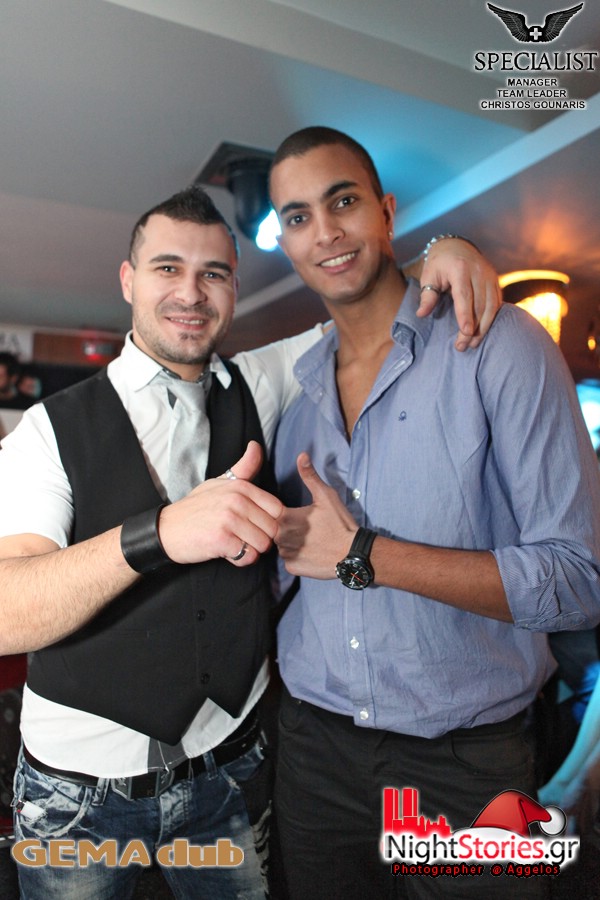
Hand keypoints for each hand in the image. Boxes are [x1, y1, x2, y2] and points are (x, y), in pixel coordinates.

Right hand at [159, 441, 282, 566]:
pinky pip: (248, 556)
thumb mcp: (219, 483)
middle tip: (241, 537)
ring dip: (251, 550)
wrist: (166, 529)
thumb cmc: (195, 508)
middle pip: (272, 529)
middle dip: (261, 538)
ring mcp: (229, 519)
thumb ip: (243, 468)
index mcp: (241, 486)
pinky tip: (227, 552)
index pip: (277, 509)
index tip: (253, 525)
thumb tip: (256, 446)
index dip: (269, 522)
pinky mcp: (221, 539)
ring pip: (263, 544)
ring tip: (234, 543)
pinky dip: (240, 560)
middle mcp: (237, 500)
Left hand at [276, 452, 357, 578]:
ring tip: (309, 539)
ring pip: (280, 545)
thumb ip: (310, 476)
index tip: (291, 513)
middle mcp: (281, 538)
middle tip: (304, 526)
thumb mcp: (326, 496)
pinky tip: (310, 552)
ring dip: (289, 542)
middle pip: (273, 529)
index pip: (268, 511)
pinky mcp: (292, 568)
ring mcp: (286, 554)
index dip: (276, 510)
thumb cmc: (340, 523)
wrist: (353, 554)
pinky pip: (288, 560)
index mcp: (286, 517)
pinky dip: (296, 556)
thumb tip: (301, 455)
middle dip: (285, 527)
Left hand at [416, 238, 501, 350]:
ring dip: (484, 327)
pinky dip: (491, 318)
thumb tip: (421, 315)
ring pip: (491, 306)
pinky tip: (482, 331)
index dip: (465, 314)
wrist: (456, 246)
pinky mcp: (495, 281)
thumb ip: (427, 295)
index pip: (464, 295)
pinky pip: (497, 303)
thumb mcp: (428, 276)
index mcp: (460, 269)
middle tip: (462, 346)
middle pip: (479, 304)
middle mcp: (478, 271)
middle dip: (472, 328)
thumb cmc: (439, 264)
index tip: (465, 332)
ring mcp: (489, 276)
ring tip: (473, 343)